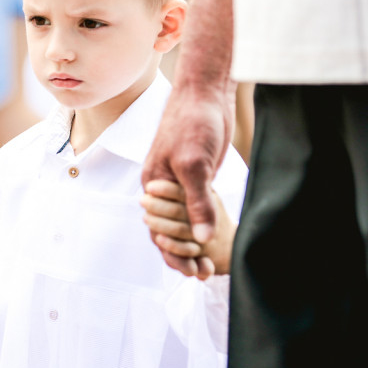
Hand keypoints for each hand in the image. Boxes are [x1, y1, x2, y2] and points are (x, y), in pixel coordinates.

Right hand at [142, 83, 233, 277]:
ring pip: (182, 223)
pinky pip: (195, 209)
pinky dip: (202, 227)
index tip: (194, 270)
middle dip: (184, 255)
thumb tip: (201, 237)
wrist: (206, 93)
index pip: (159, 231)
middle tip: (206, 274)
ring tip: (210, 267)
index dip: (175, 253)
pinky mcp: (197, 177)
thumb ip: (197, 202)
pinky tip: (214, 240)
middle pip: (168, 231)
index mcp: (154, 185)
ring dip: (193, 245)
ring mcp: (180, 183)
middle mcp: (163, 188)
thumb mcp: (194, 164)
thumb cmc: (194, 123)